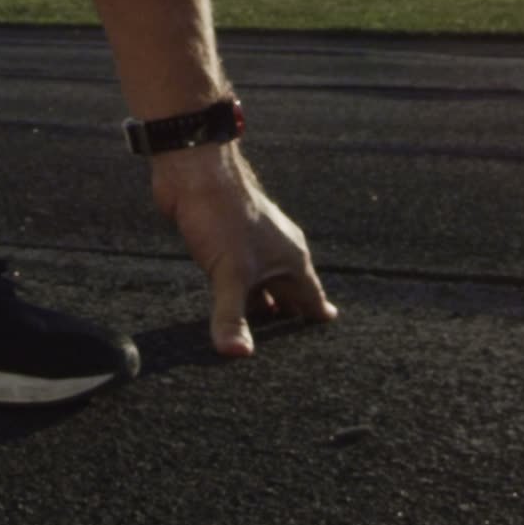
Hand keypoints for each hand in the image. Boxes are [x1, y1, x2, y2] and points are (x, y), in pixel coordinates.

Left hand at [150, 143, 336, 358]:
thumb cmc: (222, 215)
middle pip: (289, 296)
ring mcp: (252, 248)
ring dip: (261, 310)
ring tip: (261, 339)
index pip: (312, 299)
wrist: (193, 171)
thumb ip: (232, 315)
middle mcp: (277, 254)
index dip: (317, 321)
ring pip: (263, 287)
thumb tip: (237, 354)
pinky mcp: (227, 243)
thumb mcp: (229, 272)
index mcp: (291, 259)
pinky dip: (239, 297)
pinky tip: (230, 308)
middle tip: (293, 353)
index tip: (329, 343)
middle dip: (289, 321)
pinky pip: (239, 279)